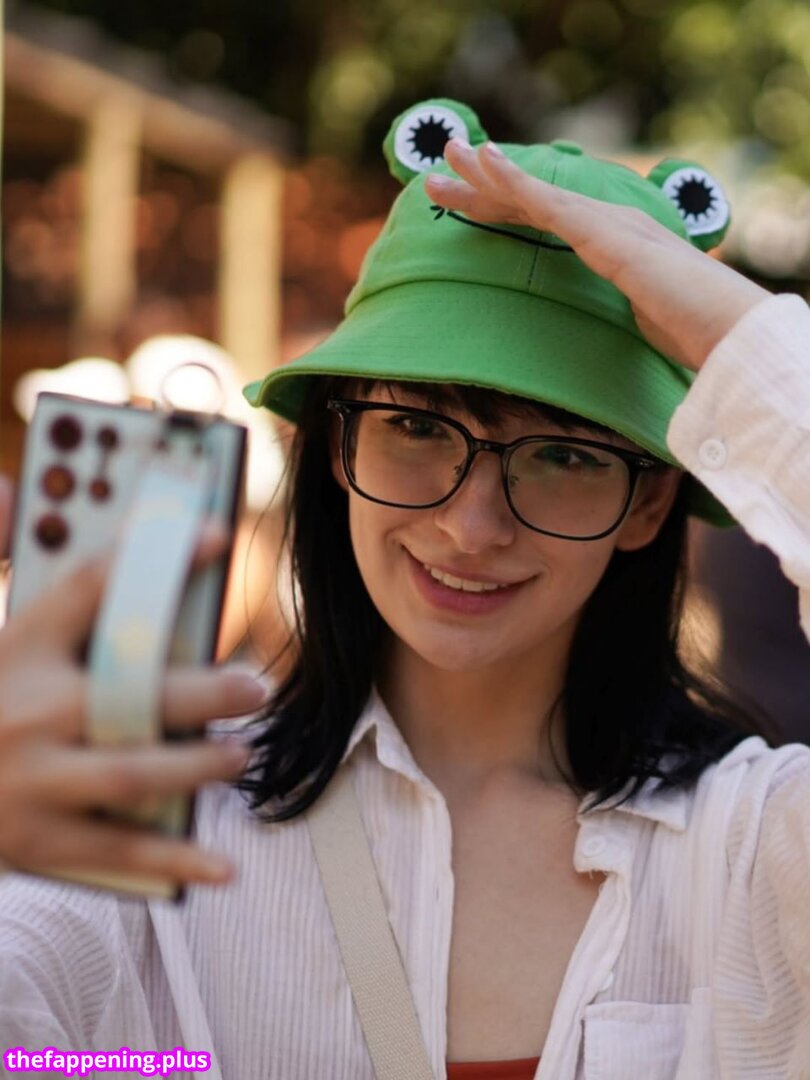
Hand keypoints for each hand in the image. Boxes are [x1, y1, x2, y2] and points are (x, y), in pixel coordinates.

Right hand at [0, 474, 264, 885]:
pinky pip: (118, 850)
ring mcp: (34, 783)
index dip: (160, 554)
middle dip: (201, 692)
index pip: (92, 587)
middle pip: (128, 695)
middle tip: (255, 687)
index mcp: (18, 649)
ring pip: (132, 773)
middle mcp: (29, 714)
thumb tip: (12, 487)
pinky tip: (223, 867)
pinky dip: (174, 861)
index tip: (217, 532)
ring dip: (197, 766)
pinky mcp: (39, 842)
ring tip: (241, 756)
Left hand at [426, 139, 769, 372]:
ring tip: (448, 153)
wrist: (717, 323)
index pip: (548, 220)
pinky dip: (512, 178)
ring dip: (485, 172)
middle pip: (531, 201)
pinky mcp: (595, 229)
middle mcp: (603, 221)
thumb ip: (624, 314)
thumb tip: (618, 336)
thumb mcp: (640, 321)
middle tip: (437, 177)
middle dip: (482, 186)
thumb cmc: (687, 329)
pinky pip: (545, 200)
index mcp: (610, 242)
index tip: (470, 202)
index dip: (506, 208)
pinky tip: (484, 158)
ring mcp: (600, 222)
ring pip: (531, 191)